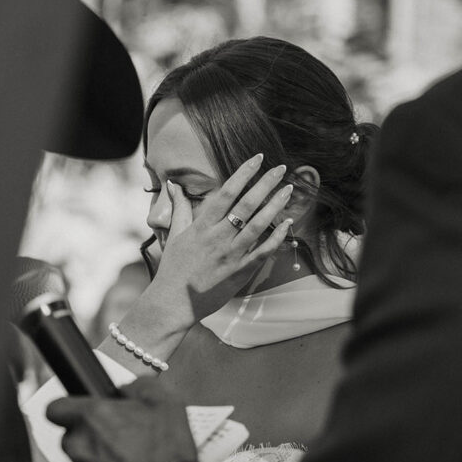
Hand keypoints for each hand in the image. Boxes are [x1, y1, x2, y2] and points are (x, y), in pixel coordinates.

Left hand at [46, 378, 195, 461]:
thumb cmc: (168, 453)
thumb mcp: (165, 402)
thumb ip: (139, 386)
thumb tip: (127, 389)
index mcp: (92, 418)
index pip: (55, 409)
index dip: (68, 411)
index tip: (80, 415)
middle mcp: (79, 447)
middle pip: (71, 438)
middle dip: (90, 438)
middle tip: (119, 441)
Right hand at [151, 154, 293, 325]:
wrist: (174, 302)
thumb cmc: (173, 269)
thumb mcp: (174, 235)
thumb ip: (179, 208)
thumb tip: (173, 185)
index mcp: (202, 226)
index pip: (226, 193)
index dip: (243, 174)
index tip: (258, 159)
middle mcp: (218, 237)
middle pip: (246, 204)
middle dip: (265, 184)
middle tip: (280, 168)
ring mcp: (231, 255)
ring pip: (258, 225)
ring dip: (275, 206)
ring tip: (288, 190)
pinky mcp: (240, 272)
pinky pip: (263, 252)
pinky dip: (276, 237)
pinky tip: (287, 224)